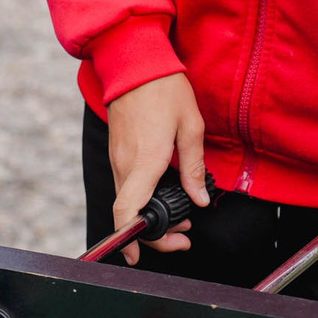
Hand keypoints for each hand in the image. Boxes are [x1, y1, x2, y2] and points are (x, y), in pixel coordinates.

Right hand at [105, 73, 210, 263]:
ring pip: (127, 200)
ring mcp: (118, 156)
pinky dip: (143, 198)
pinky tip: (165, 194)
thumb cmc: (164, 88)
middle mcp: (125, 163)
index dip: (130, 239)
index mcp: (145, 160)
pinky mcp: (118, 149)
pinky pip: (126, 184)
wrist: (135, 60)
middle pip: (128, 213)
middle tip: (184, 237)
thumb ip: (194, 166)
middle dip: (154, 234)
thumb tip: (200, 198)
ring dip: (150, 216)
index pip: (127, 210)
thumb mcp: (190, 126)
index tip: (136, 258)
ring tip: (182, 217)